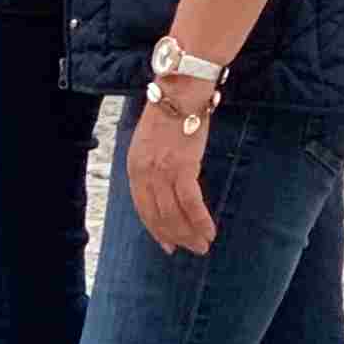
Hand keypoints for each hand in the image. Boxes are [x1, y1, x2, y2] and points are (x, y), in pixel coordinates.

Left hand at [127, 88, 219, 253]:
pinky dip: (200, 220)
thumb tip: (163, 190)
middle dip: (175, 236)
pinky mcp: (182, 167)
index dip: (155, 229)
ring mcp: (161, 171)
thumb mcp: (149, 144)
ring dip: (190, 233)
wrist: (179, 94)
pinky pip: (191, 202)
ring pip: (174, 213)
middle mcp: (143, 172)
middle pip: (158, 214)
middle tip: (192, 250)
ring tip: (203, 246)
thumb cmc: (169, 117)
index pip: (142, 207)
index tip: (167, 245)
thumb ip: (152, 167)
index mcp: (133, 167)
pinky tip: (210, 231)